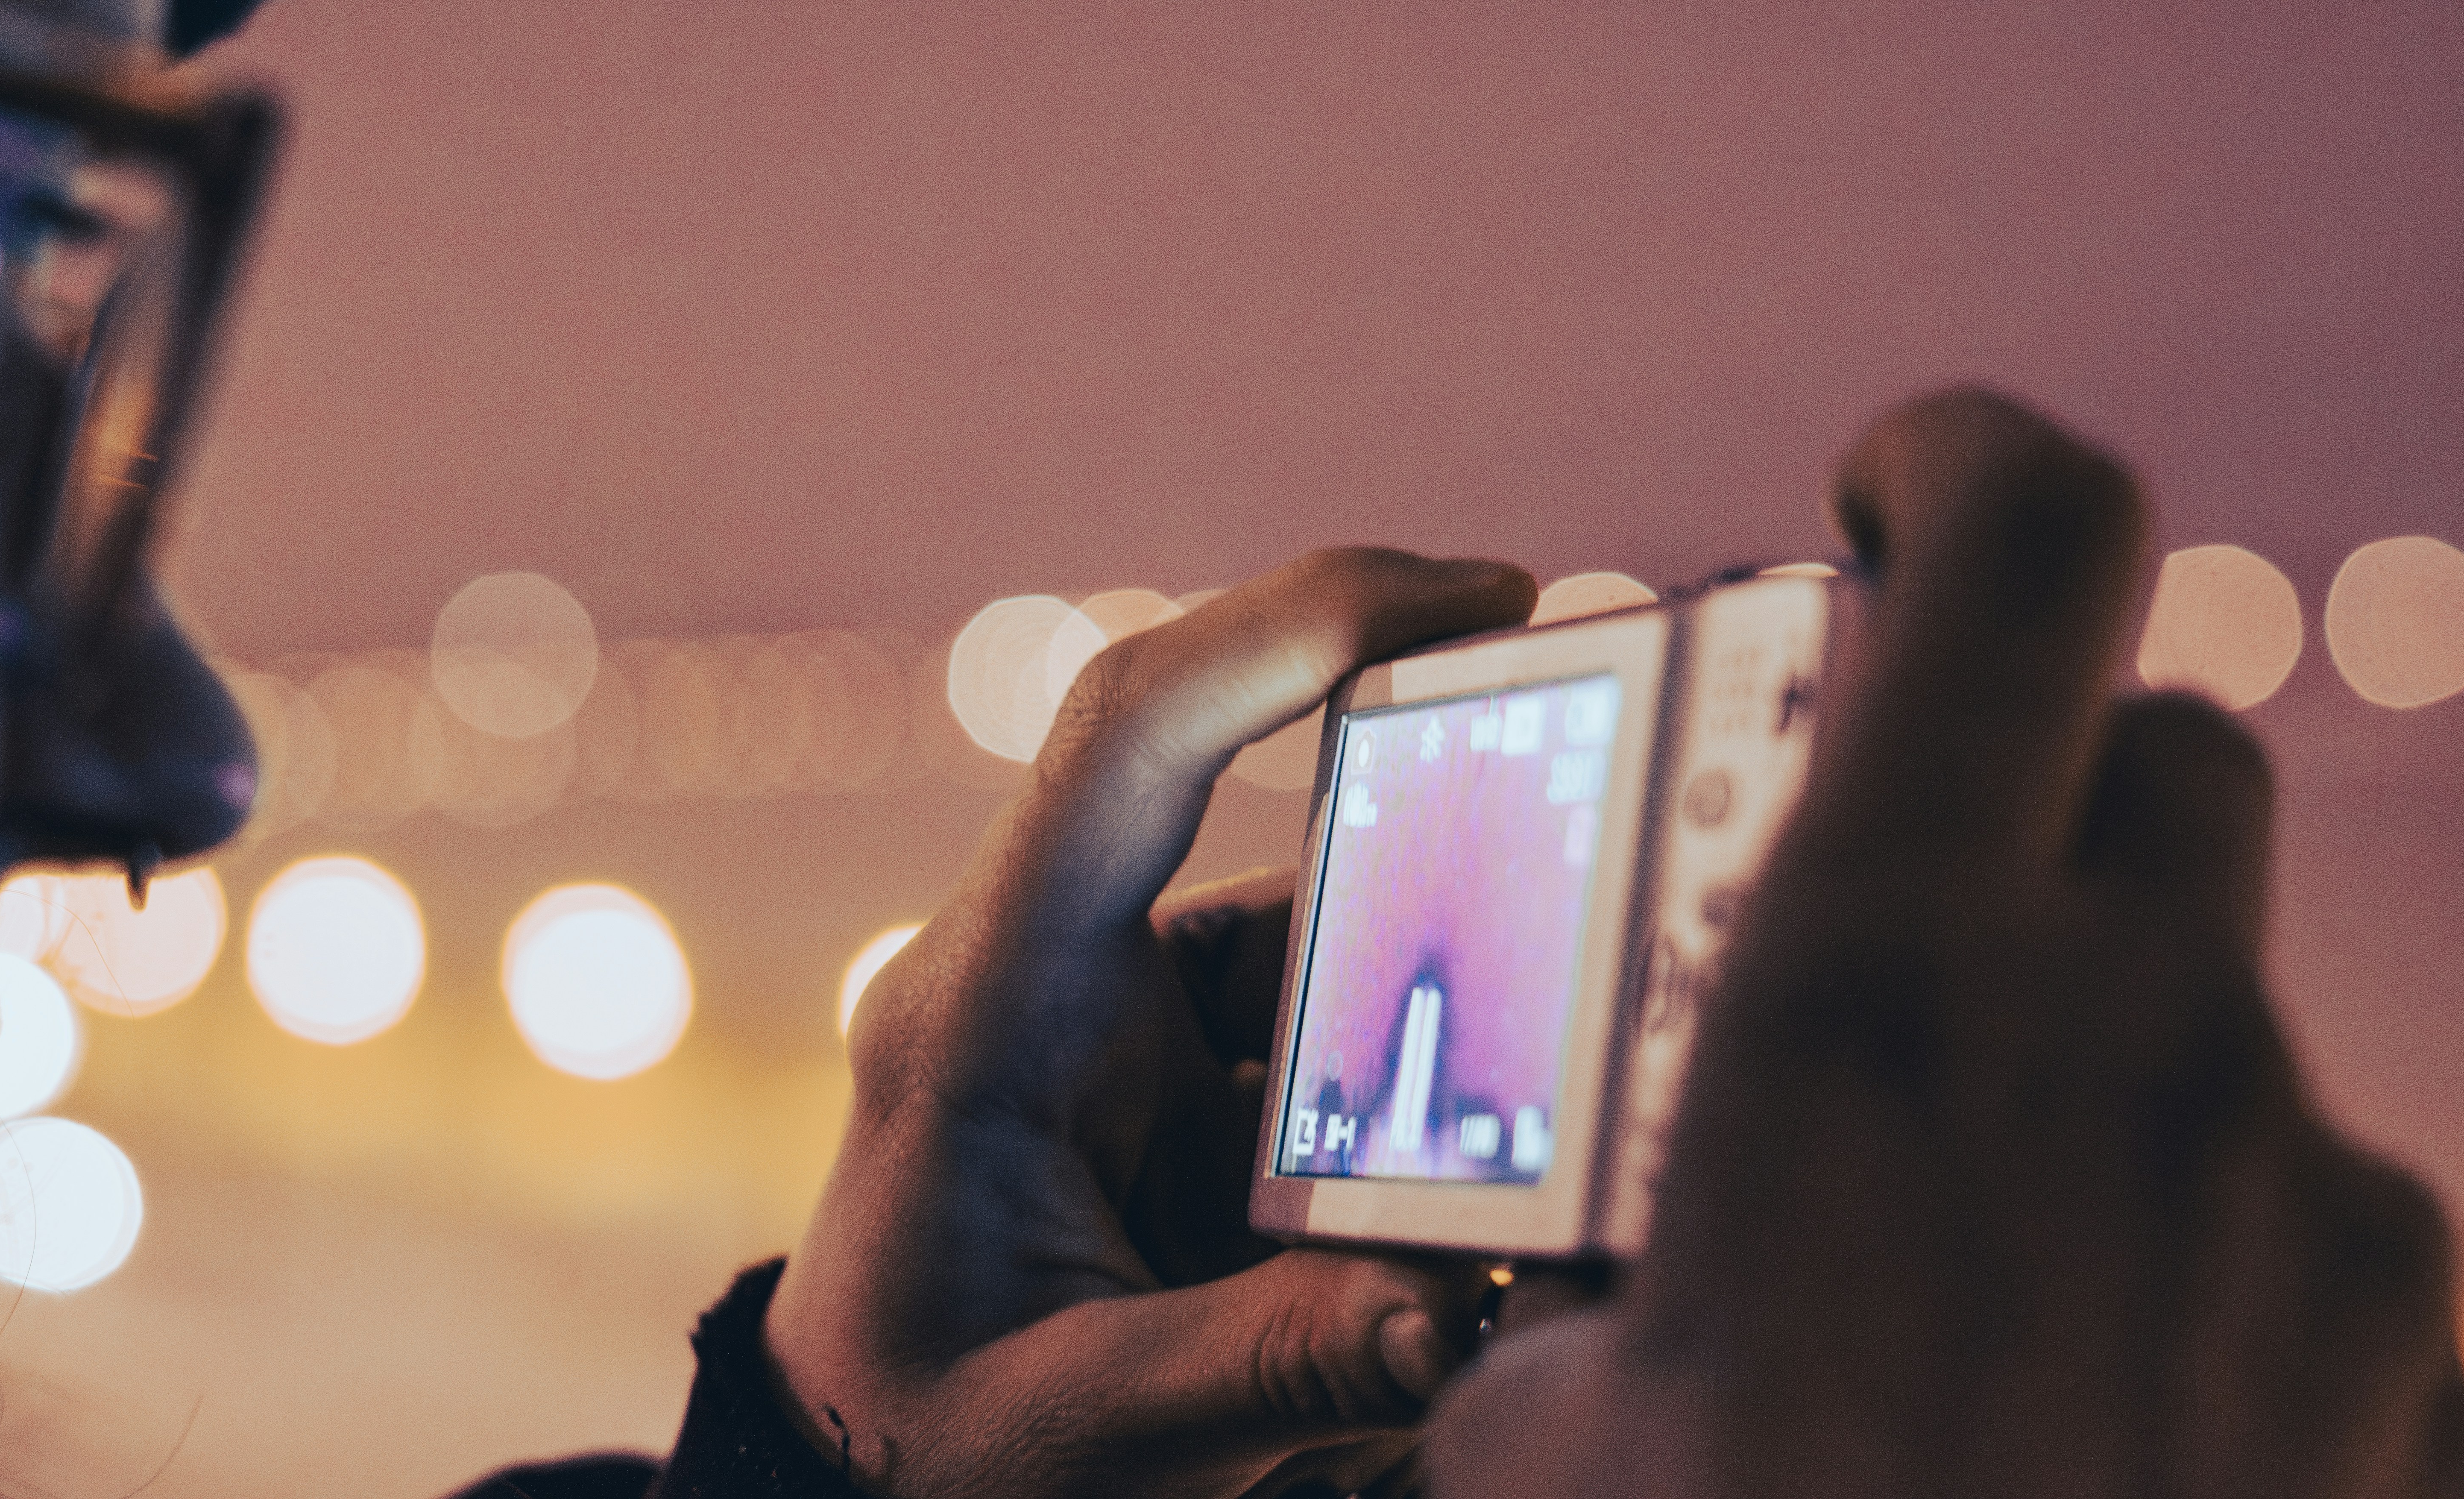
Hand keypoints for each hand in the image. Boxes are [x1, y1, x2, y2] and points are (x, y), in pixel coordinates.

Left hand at [766, 548, 1539, 1498]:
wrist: (853, 1487)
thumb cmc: (923, 1451)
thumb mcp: (1084, 1433)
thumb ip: (1269, 1372)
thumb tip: (1455, 1320)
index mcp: (988, 1010)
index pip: (1126, 738)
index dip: (1290, 627)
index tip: (1474, 598)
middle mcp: (1058, 982)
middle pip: (1271, 828)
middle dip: (1442, 835)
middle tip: (1610, 835)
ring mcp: (1126, 1035)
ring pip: (1333, 961)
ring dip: (1447, 1025)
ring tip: (1550, 1119)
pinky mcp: (1186, 1099)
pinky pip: (1335, 1058)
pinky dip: (1420, 1120)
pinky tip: (1476, 1218)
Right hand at [1423, 389, 2463, 1497]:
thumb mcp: (1544, 1433)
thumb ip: (1586, 1268)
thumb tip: (1559, 1267)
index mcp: (1894, 1001)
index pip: (2024, 553)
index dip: (1963, 463)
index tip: (1884, 490)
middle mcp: (2150, 1054)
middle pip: (2162, 762)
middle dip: (2033, 795)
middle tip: (1896, 920)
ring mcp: (2326, 1216)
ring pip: (2232, 1035)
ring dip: (2105, 1088)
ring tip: (1963, 1288)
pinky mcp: (2427, 1375)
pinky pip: (2309, 1243)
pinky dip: (2195, 1282)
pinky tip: (2076, 1427)